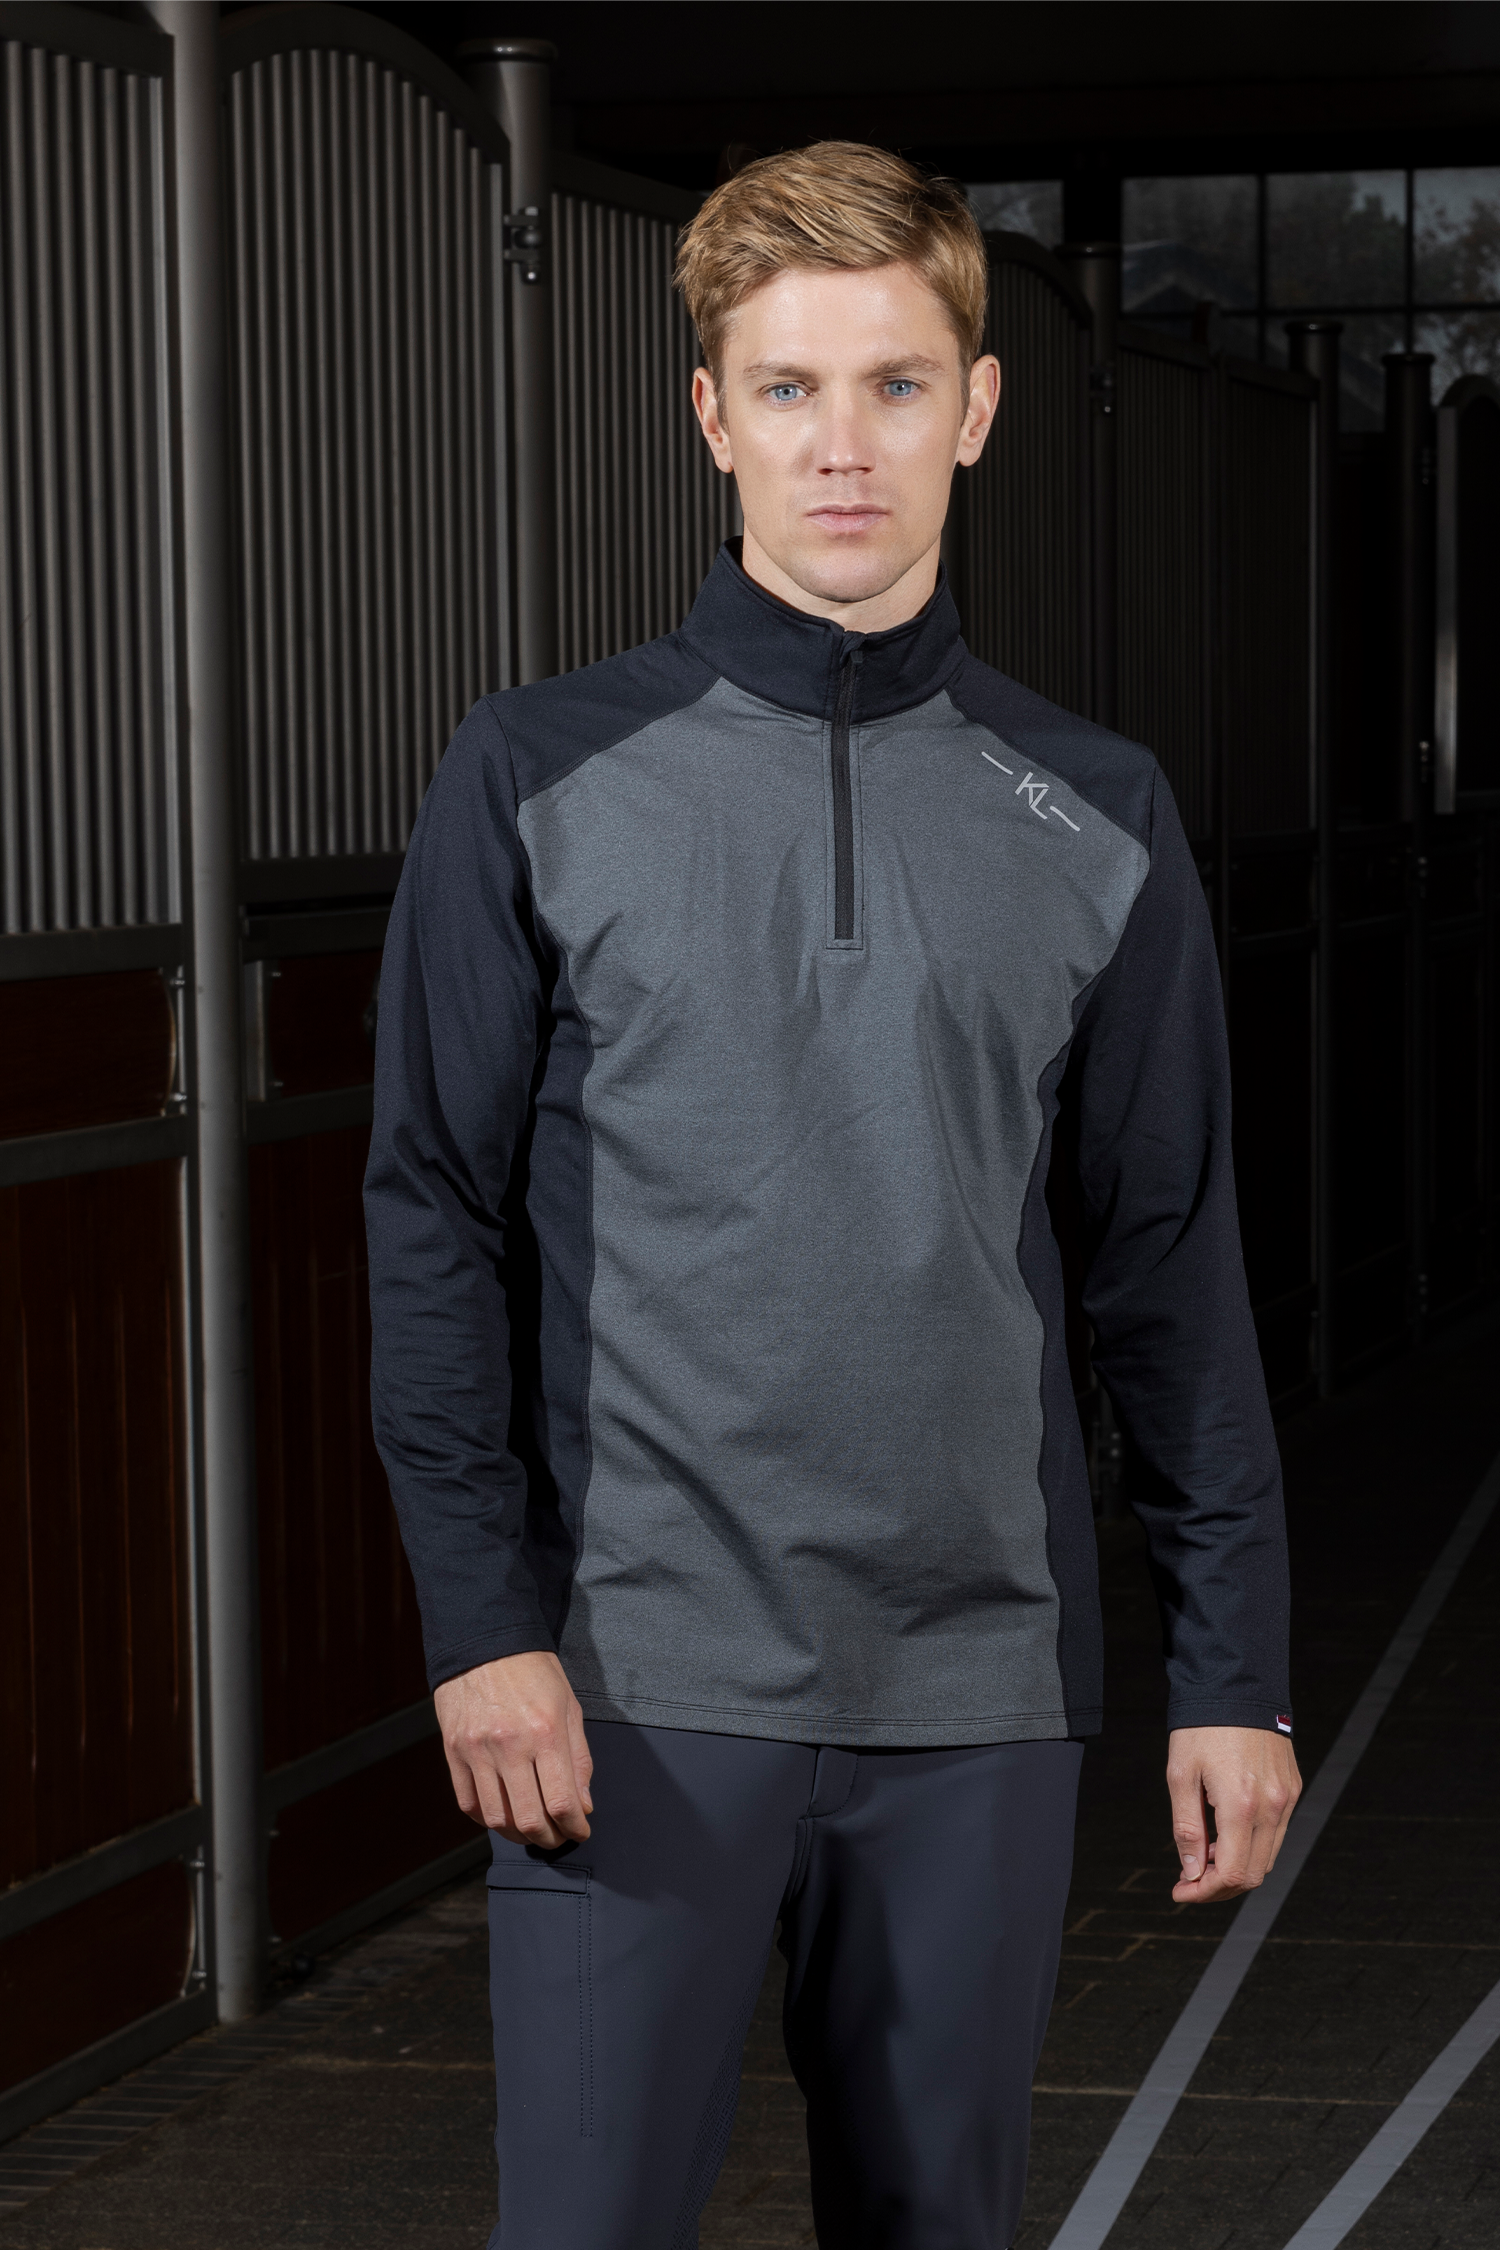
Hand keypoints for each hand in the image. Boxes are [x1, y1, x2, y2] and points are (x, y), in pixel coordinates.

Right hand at [434, 1651, 592, 1848]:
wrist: (485, 1641)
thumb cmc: (533, 1671)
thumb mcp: (570, 1706)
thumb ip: (579, 1759)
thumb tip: (583, 1805)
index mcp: (545, 1731)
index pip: (562, 1802)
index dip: (575, 1827)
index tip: (580, 1831)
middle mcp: (510, 1745)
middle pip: (528, 1819)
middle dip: (549, 1839)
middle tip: (558, 1837)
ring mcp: (477, 1750)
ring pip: (496, 1818)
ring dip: (518, 1835)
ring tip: (531, 1831)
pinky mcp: (453, 1751)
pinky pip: (468, 1803)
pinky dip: (487, 1819)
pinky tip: (503, 1814)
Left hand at [1166, 1725, 1300, 1903]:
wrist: (1237, 1686)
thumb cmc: (1202, 1727)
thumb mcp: (1180, 1775)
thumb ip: (1187, 1828)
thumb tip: (1191, 1871)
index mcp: (1241, 1805)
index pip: (1232, 1874)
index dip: (1204, 1892)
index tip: (1180, 1891)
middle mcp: (1272, 1806)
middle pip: (1253, 1874)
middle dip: (1219, 1886)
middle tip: (1189, 1878)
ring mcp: (1287, 1798)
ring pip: (1267, 1857)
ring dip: (1236, 1866)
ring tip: (1205, 1852)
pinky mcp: (1292, 1788)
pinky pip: (1276, 1832)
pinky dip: (1252, 1843)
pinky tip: (1226, 1832)